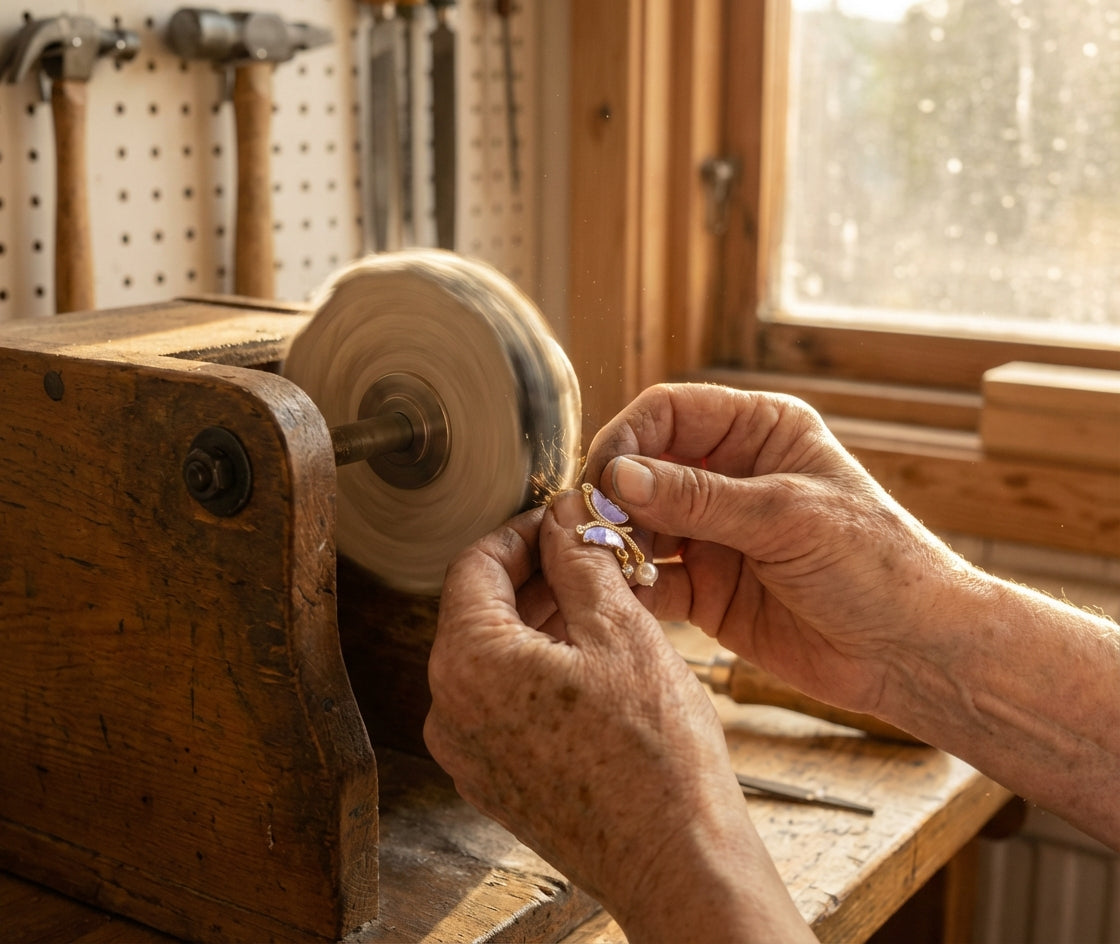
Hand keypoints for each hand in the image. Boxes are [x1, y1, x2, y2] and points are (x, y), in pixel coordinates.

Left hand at [424, 490, 809, 941]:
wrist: (678, 863)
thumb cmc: (656, 758)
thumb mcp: (622, 632)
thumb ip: (581, 562)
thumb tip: (565, 517)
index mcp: (468, 664)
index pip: (474, 565)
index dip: (522, 532)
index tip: (560, 522)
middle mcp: (450, 711)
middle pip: (480, 612)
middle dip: (535, 576)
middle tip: (589, 557)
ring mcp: (468, 753)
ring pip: (494, 658)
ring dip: (541, 621)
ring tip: (600, 603)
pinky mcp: (495, 781)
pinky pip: (503, 703)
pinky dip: (538, 669)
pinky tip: (591, 658)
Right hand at [583, 383, 972, 715]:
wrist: (913, 652)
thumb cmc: (877, 565)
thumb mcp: (788, 518)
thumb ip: (699, 498)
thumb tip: (618, 476)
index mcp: (760, 432)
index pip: (669, 412)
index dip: (629, 438)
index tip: (604, 476)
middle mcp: (729, 476)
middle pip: (643, 468)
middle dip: (613, 495)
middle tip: (592, 527)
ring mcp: (714, 535)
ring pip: (638, 525)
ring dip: (614, 542)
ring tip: (603, 566)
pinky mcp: (705, 590)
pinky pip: (650, 581)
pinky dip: (628, 588)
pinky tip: (618, 597)